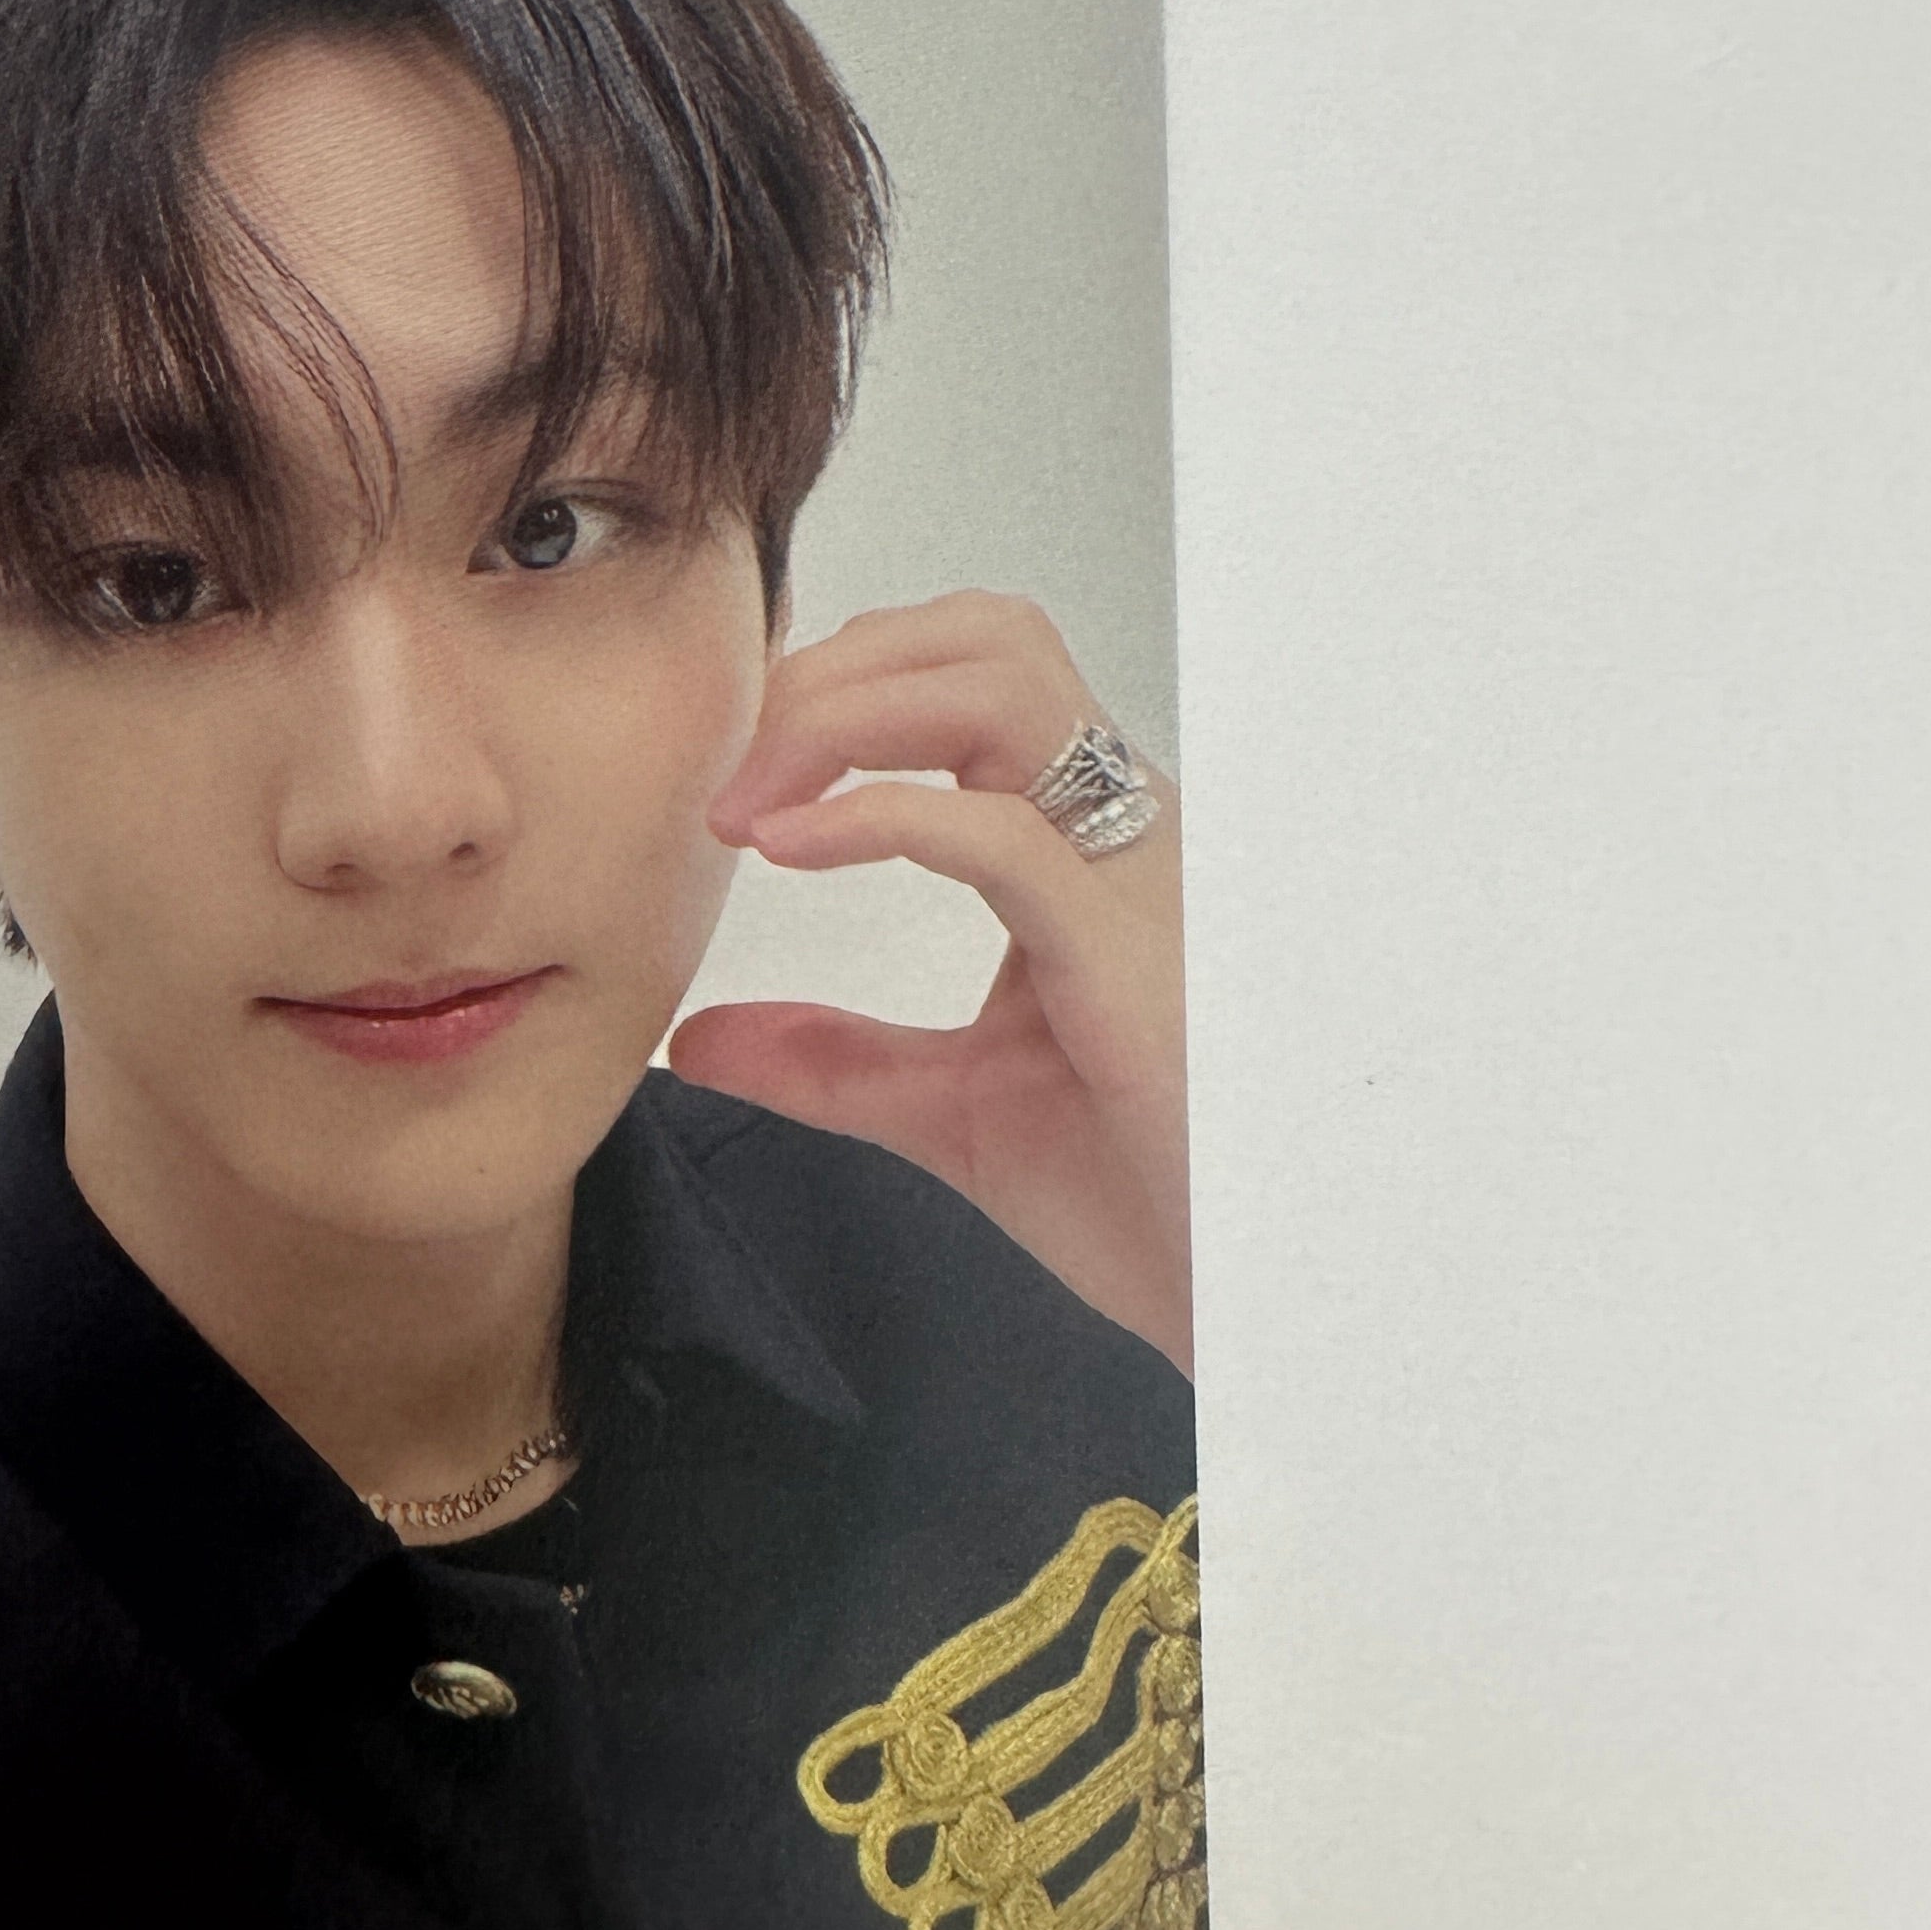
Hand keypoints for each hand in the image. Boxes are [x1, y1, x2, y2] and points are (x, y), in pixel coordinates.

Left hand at [669, 593, 1191, 1375]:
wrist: (1233, 1291)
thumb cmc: (1141, 1191)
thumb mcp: (946, 1107)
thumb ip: (826, 1060)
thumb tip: (697, 1039)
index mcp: (1081, 841)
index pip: (965, 672)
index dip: (837, 683)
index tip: (734, 772)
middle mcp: (1116, 827)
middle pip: (979, 638)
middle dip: (831, 669)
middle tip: (726, 770)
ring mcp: (1131, 873)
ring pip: (997, 685)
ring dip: (845, 715)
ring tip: (749, 804)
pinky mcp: (1124, 950)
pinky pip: (1000, 830)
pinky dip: (876, 815)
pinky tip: (789, 848)